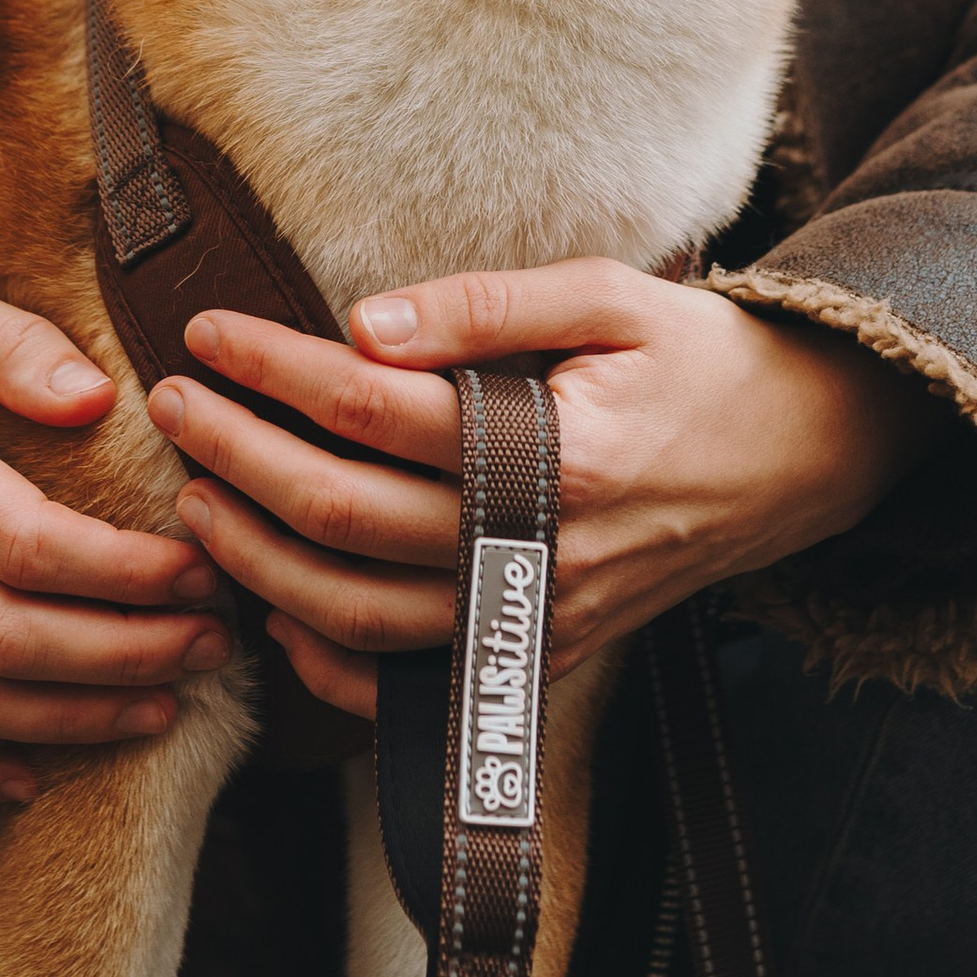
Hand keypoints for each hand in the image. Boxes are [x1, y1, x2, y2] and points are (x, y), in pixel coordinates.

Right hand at [0, 272, 229, 805]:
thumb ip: (14, 344)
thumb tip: (94, 399)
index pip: (26, 543)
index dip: (124, 573)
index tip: (200, 571)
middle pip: (5, 637)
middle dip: (125, 655)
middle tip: (213, 644)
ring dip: (67, 721)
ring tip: (161, 705)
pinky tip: (37, 775)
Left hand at [147, 262, 940, 719]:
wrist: (805, 456)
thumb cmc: (702, 361)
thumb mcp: (611, 296)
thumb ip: (484, 307)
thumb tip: (360, 324)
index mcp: (564, 450)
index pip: (376, 410)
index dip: (275, 371)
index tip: (209, 333)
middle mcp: (545, 550)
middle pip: (344, 517)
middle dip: (238, 460)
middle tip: (172, 406)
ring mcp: (542, 616)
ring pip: (357, 616)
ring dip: (259, 561)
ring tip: (198, 500)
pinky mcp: (542, 652)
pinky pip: (410, 681)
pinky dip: (329, 661)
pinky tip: (277, 610)